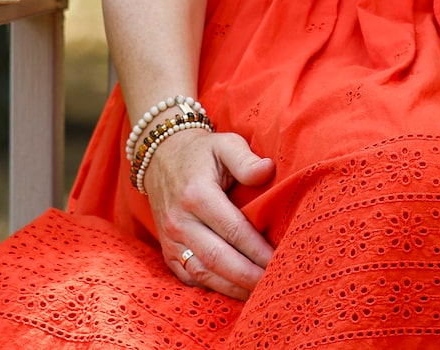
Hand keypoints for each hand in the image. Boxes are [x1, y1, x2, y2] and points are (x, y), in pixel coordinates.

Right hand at [144, 125, 276, 296]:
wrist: (160, 158)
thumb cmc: (202, 153)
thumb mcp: (225, 144)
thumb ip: (246, 159)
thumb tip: (268, 170)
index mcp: (197, 195)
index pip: (233, 230)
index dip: (257, 250)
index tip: (280, 261)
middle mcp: (180, 221)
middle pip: (218, 258)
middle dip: (248, 276)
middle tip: (274, 285)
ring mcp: (170, 240)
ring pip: (202, 273)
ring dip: (231, 288)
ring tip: (259, 295)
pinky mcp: (166, 251)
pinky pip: (188, 277)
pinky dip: (211, 288)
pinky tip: (234, 292)